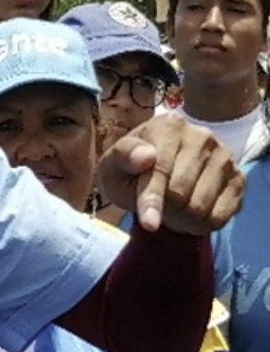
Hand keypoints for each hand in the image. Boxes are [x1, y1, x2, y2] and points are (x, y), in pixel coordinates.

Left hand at [97, 113, 244, 233]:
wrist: (156, 175)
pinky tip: (191, 212)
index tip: (149, 224)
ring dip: (181, 219)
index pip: (162, 170)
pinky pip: (220, 216)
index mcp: (169, 126)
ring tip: (172, 207)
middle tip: (156, 205)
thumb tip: (146, 156)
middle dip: (163, 208)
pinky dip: (201, 224)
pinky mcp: (239, 178)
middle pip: (181, 193)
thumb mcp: (112, 165)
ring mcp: (225, 157)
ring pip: (200, 208)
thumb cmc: (129, 171)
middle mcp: (202, 136)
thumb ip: (122, 157)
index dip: (152, 200)